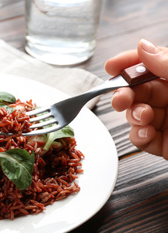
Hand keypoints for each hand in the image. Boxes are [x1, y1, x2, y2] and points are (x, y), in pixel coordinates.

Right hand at [105, 39, 167, 158]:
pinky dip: (138, 136)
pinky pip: (140, 137)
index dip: (130, 62)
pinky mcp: (162, 144)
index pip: (150, 64)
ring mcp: (166, 122)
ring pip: (135, 113)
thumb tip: (142, 46)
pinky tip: (147, 133)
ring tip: (144, 118)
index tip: (112, 66)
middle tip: (120, 99)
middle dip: (124, 93)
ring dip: (133, 115)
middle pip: (137, 90)